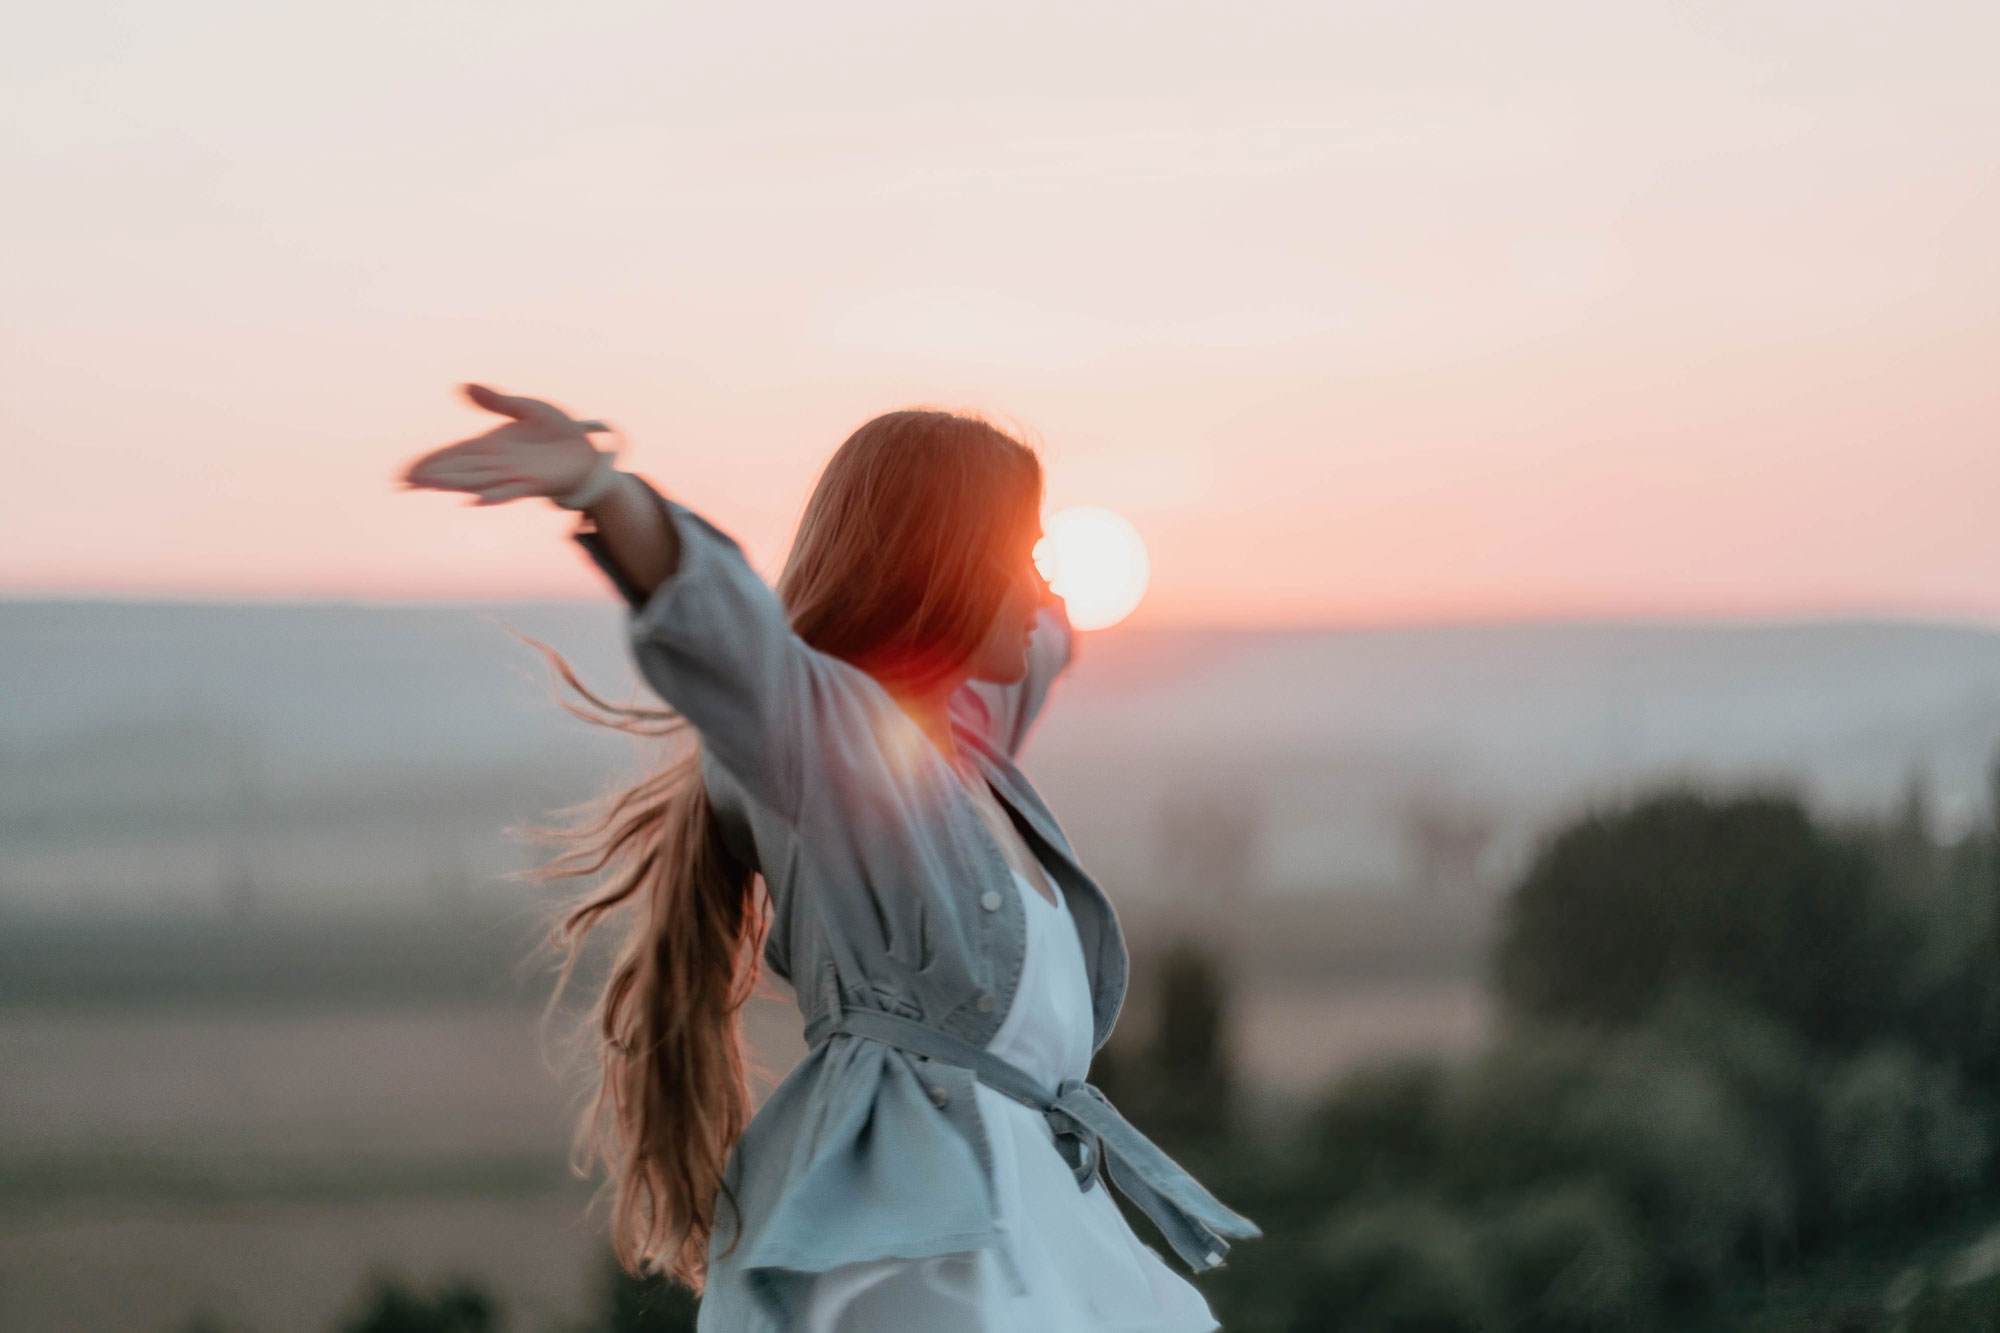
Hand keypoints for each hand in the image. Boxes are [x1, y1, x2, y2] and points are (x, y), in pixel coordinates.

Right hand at [396, 383, 616, 506]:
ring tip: (425, 486)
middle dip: (432, 475)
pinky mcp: (536, 482)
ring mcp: (515, 474)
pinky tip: (475, 500)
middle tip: (402, 481)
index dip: (431, 462)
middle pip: (458, 469)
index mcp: (492, 446)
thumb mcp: (528, 409)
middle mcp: (498, 463)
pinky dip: (494, 495)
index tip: (406, 472)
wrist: (591, 453)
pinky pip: (512, 490)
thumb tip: (465, 386)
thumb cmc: (559, 433)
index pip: (454, 454)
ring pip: (477, 481)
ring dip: (452, 484)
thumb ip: (497, 401)